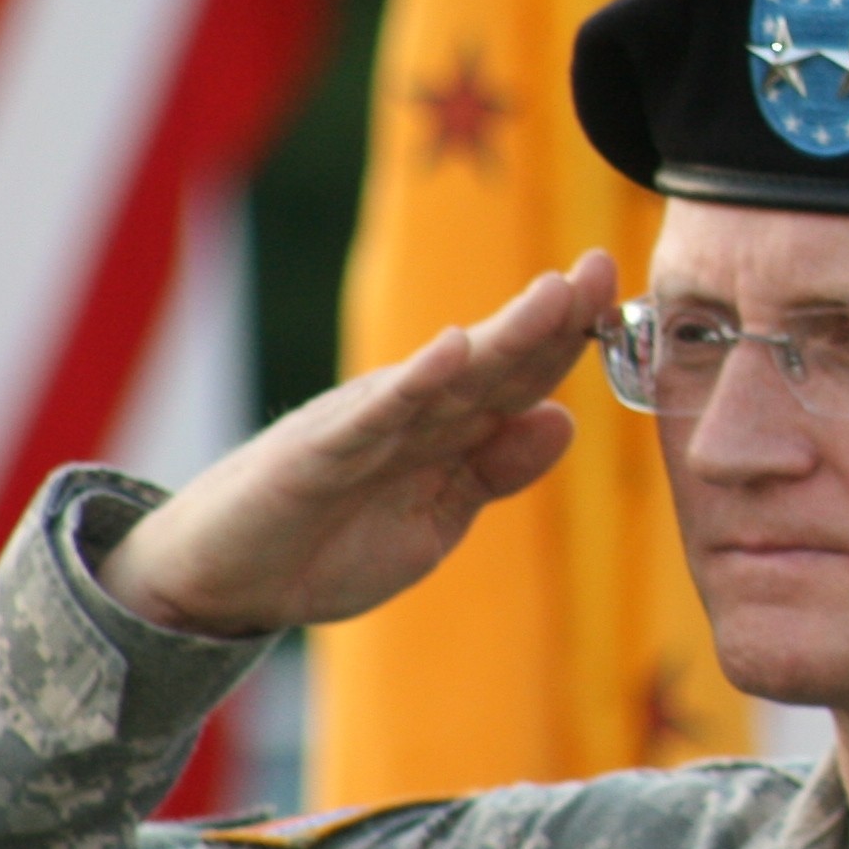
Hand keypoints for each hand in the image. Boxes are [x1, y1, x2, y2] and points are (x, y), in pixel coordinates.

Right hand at [92, 253, 619, 638]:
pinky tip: (449, 350)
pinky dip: (413, 384)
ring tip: (555, 294)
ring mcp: (365, 425)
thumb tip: (563, 420)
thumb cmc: (332, 542)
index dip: (571, 339)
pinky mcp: (318, 451)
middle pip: (494, 360)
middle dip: (550, 317)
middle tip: (602, 267)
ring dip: (501, 334)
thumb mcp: (438, 517)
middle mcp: (412, 411)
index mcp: (445, 427)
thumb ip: (496, 470)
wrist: (227, 581)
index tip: (621, 295)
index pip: (520, 377)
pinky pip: (372, 415)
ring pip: (446, 375)